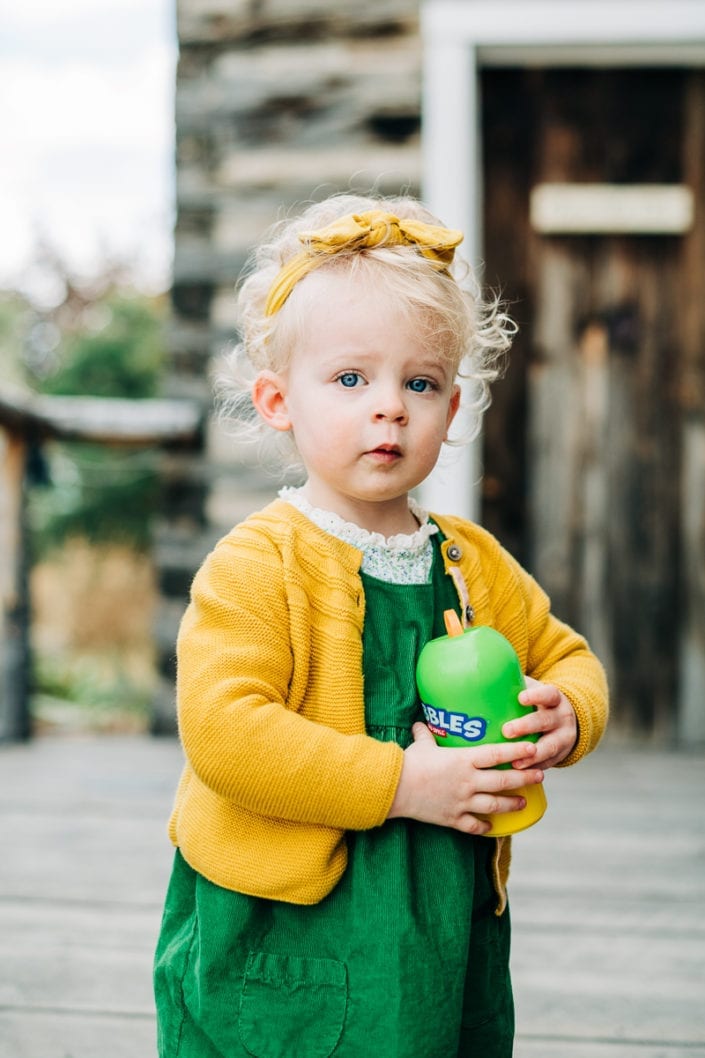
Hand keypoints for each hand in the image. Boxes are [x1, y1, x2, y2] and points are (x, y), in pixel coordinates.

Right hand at [387, 723, 543, 834]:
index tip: (532, 748)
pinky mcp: (453, 818)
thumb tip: (420, 723)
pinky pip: (474, 825)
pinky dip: (485, 827)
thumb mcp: (421, 745)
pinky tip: (492, 827)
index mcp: (463, 760)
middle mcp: (468, 781)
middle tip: (539, 776)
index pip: (497, 754)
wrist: (395, 789)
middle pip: (503, 781)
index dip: (517, 751)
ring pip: (495, 804)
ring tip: (523, 803)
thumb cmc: (408, 763)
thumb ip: (426, 735)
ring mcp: (462, 801)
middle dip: (525, 779)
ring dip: (512, 804)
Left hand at [503, 676, 577, 769]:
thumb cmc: (538, 704)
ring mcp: (563, 738)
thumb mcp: (533, 691)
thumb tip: (480, 676)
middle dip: (527, 726)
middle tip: (507, 730)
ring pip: (549, 747)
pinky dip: (533, 769)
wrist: (565, 722)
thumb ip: (513, 685)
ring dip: (531, 755)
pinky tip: (519, 773)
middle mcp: (562, 718)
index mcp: (555, 699)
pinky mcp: (559, 756)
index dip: (537, 696)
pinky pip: (547, 764)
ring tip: (514, 762)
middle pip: (546, 721)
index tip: (521, 698)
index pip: (549, 694)